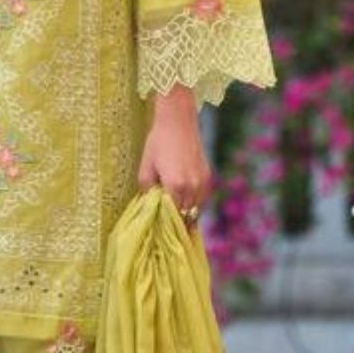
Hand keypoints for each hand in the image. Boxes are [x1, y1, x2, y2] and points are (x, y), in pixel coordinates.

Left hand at [137, 90, 210, 222]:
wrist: (178, 122)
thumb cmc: (158, 143)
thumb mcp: (145, 167)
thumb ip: (147, 190)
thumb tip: (149, 205)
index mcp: (176, 186)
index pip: (173, 217)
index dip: (167, 225)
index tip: (161, 230)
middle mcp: (193, 186)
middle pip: (186, 215)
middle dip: (177, 221)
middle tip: (168, 226)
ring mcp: (202, 181)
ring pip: (196, 207)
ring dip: (187, 212)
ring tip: (176, 215)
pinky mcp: (208, 175)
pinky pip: (202, 196)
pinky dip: (194, 201)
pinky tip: (184, 199)